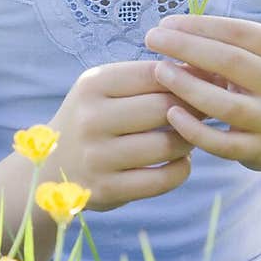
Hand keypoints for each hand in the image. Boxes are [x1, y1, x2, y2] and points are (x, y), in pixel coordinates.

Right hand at [46, 60, 216, 212]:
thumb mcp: (106, 89)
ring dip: (190, 141)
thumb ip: (149, 78)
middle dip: (195, 109)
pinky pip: (163, 179)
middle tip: (206, 112)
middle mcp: (91, 118)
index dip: (190, 77)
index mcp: (93, 84)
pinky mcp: (106, 190)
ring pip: (169, 145)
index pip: (157, 73)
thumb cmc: (93, 119)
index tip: (208, 82)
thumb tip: (209, 71)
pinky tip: (178, 162)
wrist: (50, 167)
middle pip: (166, 108)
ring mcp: (97, 156)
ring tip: (189, 137)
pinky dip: (181, 169)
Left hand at [143, 14, 260, 176]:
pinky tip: (171, 114)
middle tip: (151, 39)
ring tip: (159, 71)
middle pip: (230, 62)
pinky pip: (222, 143)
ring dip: (187, 86)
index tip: (165, 23)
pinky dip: (194, 129)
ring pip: (225, 104)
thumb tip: (172, 32)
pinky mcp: (260, 150)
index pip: (238, 32)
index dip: (198, 26)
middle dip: (186, 47)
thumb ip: (228, 45)